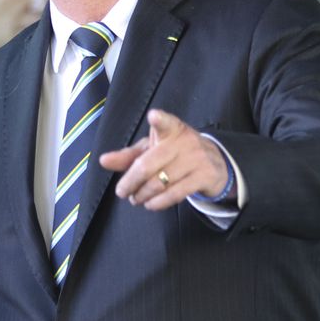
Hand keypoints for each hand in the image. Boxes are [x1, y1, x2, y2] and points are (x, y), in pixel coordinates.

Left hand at [99, 109, 229, 210]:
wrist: (216, 164)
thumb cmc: (176, 153)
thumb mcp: (153, 149)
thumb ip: (128, 156)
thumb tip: (103, 161)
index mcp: (172, 129)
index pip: (166, 122)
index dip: (160, 120)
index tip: (154, 116)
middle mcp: (185, 141)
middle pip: (149, 164)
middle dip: (130, 181)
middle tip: (121, 192)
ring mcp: (197, 159)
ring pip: (160, 182)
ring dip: (142, 195)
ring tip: (135, 199)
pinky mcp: (204, 177)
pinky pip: (176, 193)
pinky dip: (158, 202)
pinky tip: (150, 204)